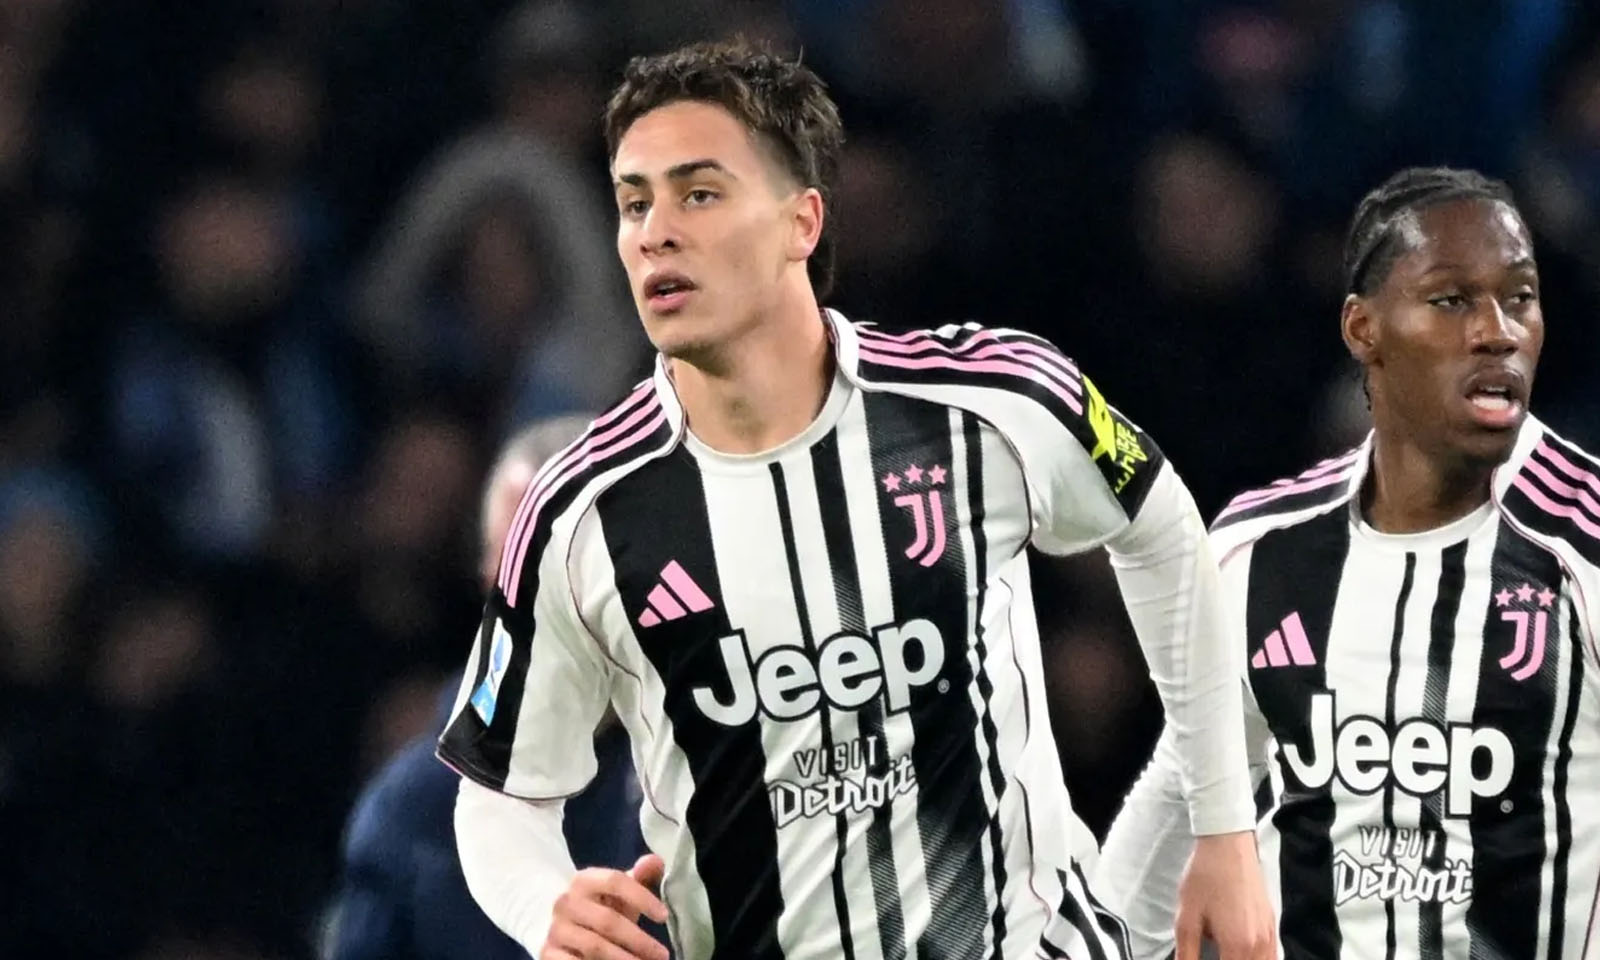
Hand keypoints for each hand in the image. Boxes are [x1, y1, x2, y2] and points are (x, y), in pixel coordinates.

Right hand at [542, 854, 669, 959]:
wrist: (556, 927)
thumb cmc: (597, 908)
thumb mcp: (617, 893)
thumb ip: (638, 877)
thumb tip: (656, 861)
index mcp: (584, 880)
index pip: (615, 881)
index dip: (642, 897)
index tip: (664, 916)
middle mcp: (566, 902)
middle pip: (609, 921)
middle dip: (639, 941)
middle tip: (662, 955)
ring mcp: (555, 929)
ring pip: (595, 946)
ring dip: (624, 959)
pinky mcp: (548, 953)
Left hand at [1175, 831, 1273, 959]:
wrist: (1228, 843)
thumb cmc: (1206, 876)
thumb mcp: (1187, 916)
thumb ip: (1187, 951)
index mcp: (1237, 945)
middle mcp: (1260, 944)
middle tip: (1214, 953)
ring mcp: (1270, 934)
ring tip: (1225, 953)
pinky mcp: (1273, 924)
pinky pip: (1272, 956)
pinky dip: (1260, 959)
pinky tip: (1241, 954)